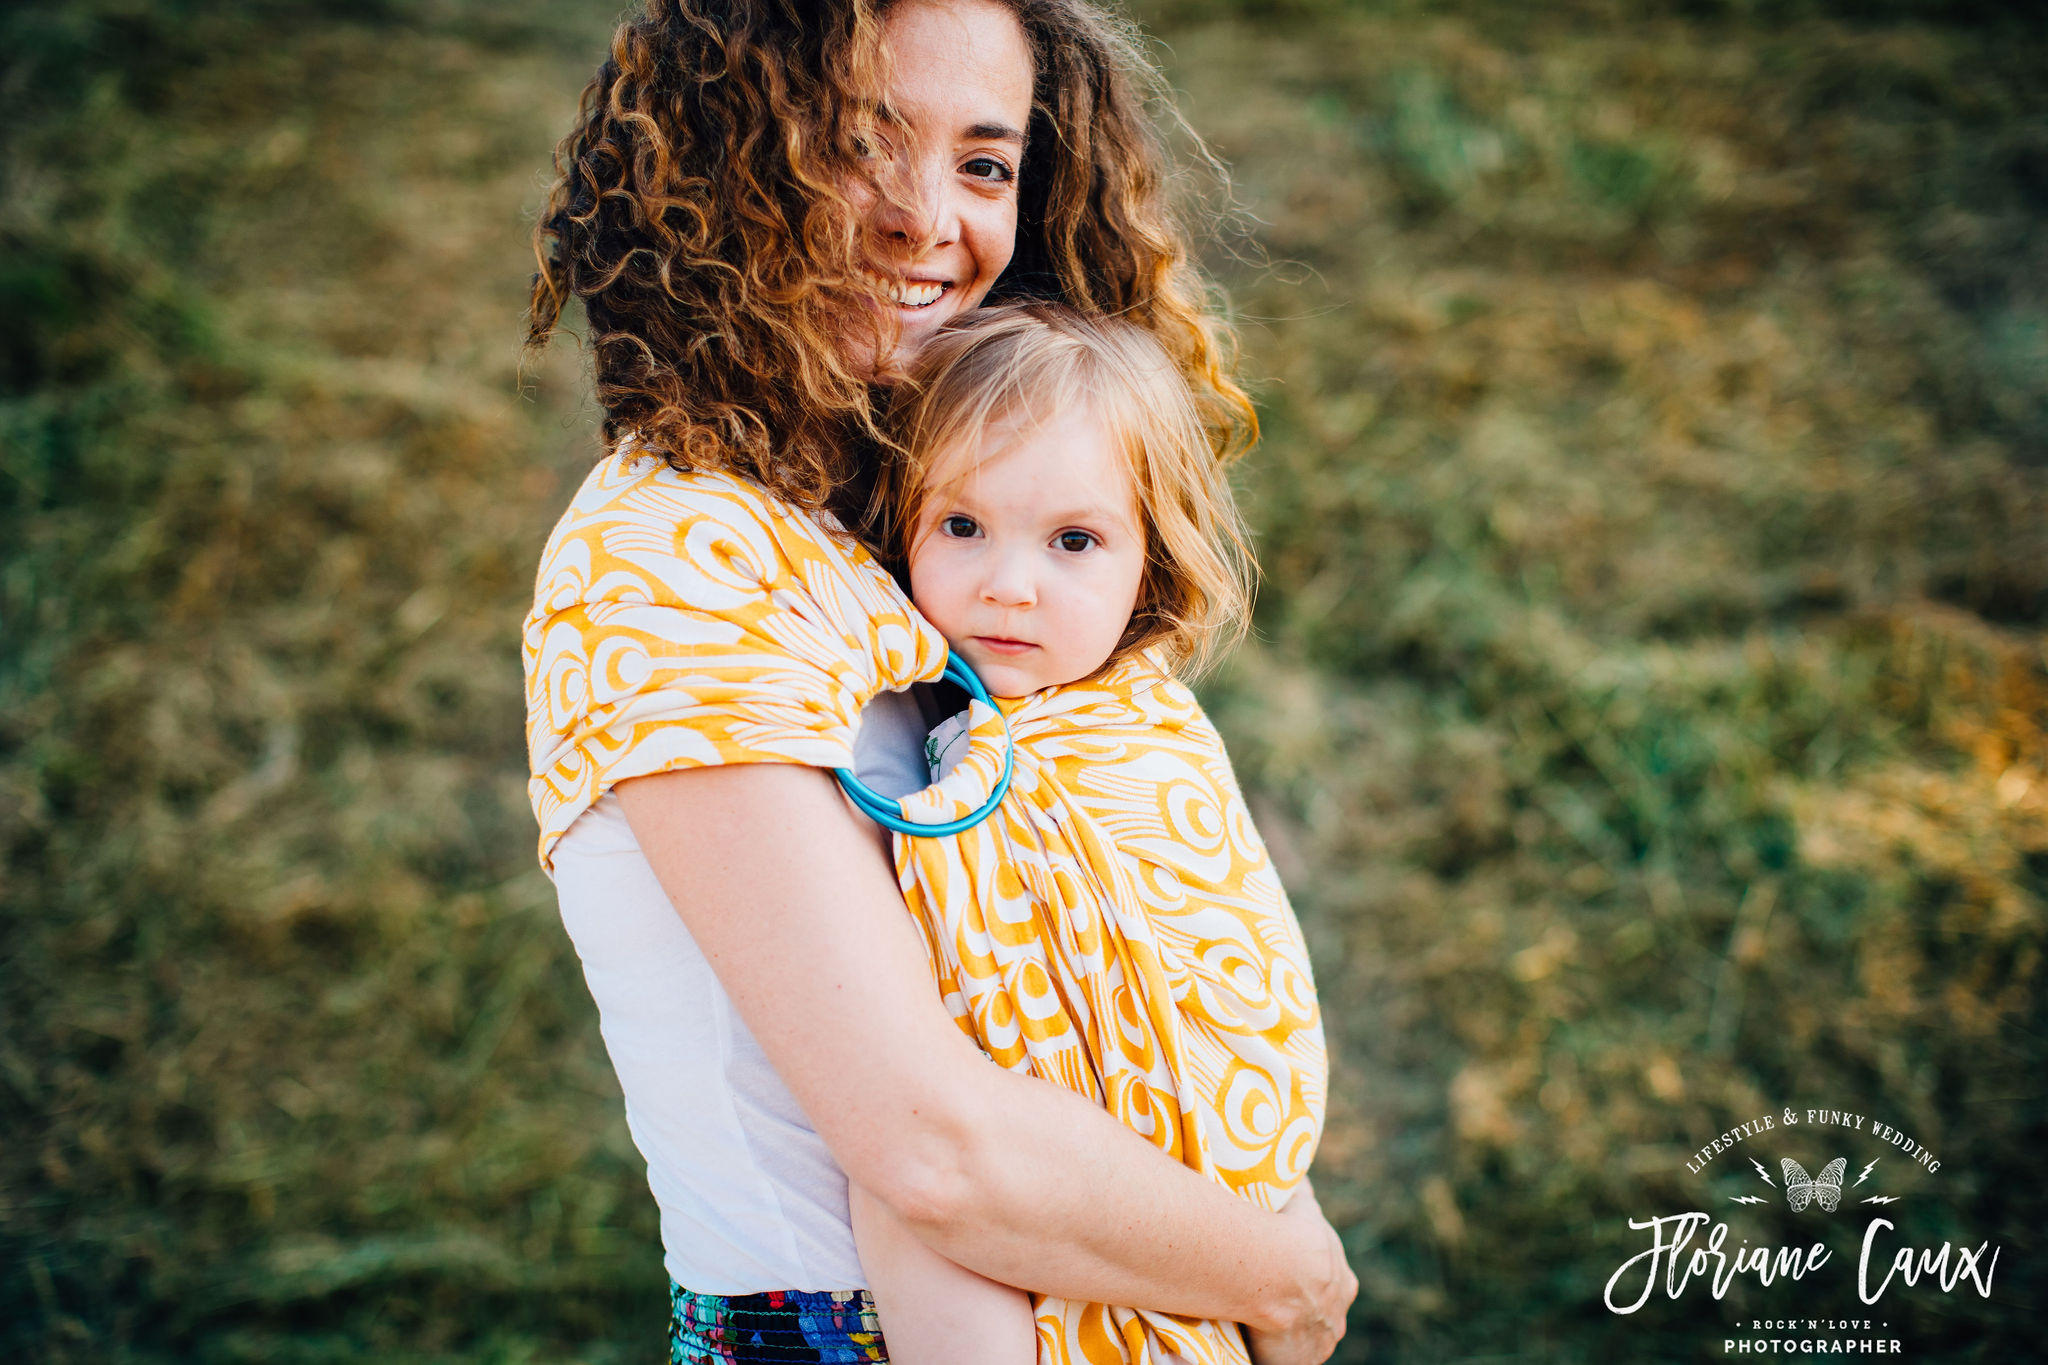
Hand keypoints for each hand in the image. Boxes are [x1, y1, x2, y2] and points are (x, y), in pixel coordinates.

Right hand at [1244, 1183, 1356, 1364]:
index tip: (1288, 1272)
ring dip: (1286, 1330)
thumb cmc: (1289, 1233)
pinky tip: (1253, 1337)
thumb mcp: (1301, 1204)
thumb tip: (1298, 1172)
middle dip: (1302, 1307)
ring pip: (1304, 1337)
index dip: (1310, 1278)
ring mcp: (1319, 1342)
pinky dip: (1271, 1351)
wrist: (1280, 1271)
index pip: (1330, 1283)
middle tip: (1270, 1295)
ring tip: (1258, 1317)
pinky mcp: (1297, 1362)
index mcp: (1344, 1282)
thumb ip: (1302, 1194)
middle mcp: (1337, 1316)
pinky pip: (1284, 1359)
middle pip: (1320, 1313)